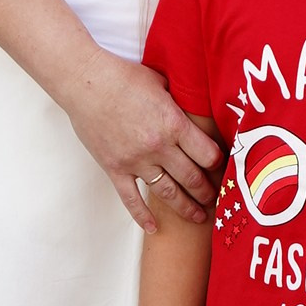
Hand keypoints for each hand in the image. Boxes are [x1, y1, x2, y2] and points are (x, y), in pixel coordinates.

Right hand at [65, 51, 220, 230]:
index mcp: (174, 124)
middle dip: (206, 191)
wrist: (84, 82)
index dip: (218, 163)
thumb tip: (195, 108)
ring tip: (197, 217)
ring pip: (167, 193)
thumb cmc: (123, 77)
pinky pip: (131, 199)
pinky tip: (154, 228)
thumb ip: (180, 102)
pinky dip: (142, 216)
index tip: (222, 168)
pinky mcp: (114, 169)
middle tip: (215, 199)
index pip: (208, 155)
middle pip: (192, 177)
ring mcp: (135, 161)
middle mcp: (158, 147)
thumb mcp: (163, 83)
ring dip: (185, 207)